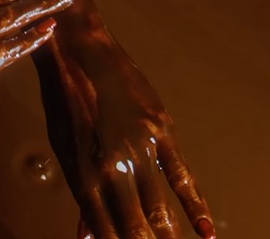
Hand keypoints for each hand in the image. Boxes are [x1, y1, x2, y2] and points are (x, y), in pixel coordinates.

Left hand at [38, 32, 213, 238]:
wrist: (77, 49)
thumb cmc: (64, 99)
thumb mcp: (64, 148)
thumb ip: (82, 193)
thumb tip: (86, 235)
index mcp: (83, 173)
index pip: (105, 229)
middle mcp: (110, 165)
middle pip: (134, 224)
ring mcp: (137, 146)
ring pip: (158, 206)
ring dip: (170, 237)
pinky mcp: (159, 128)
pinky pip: (180, 174)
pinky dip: (195, 206)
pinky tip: (205, 232)